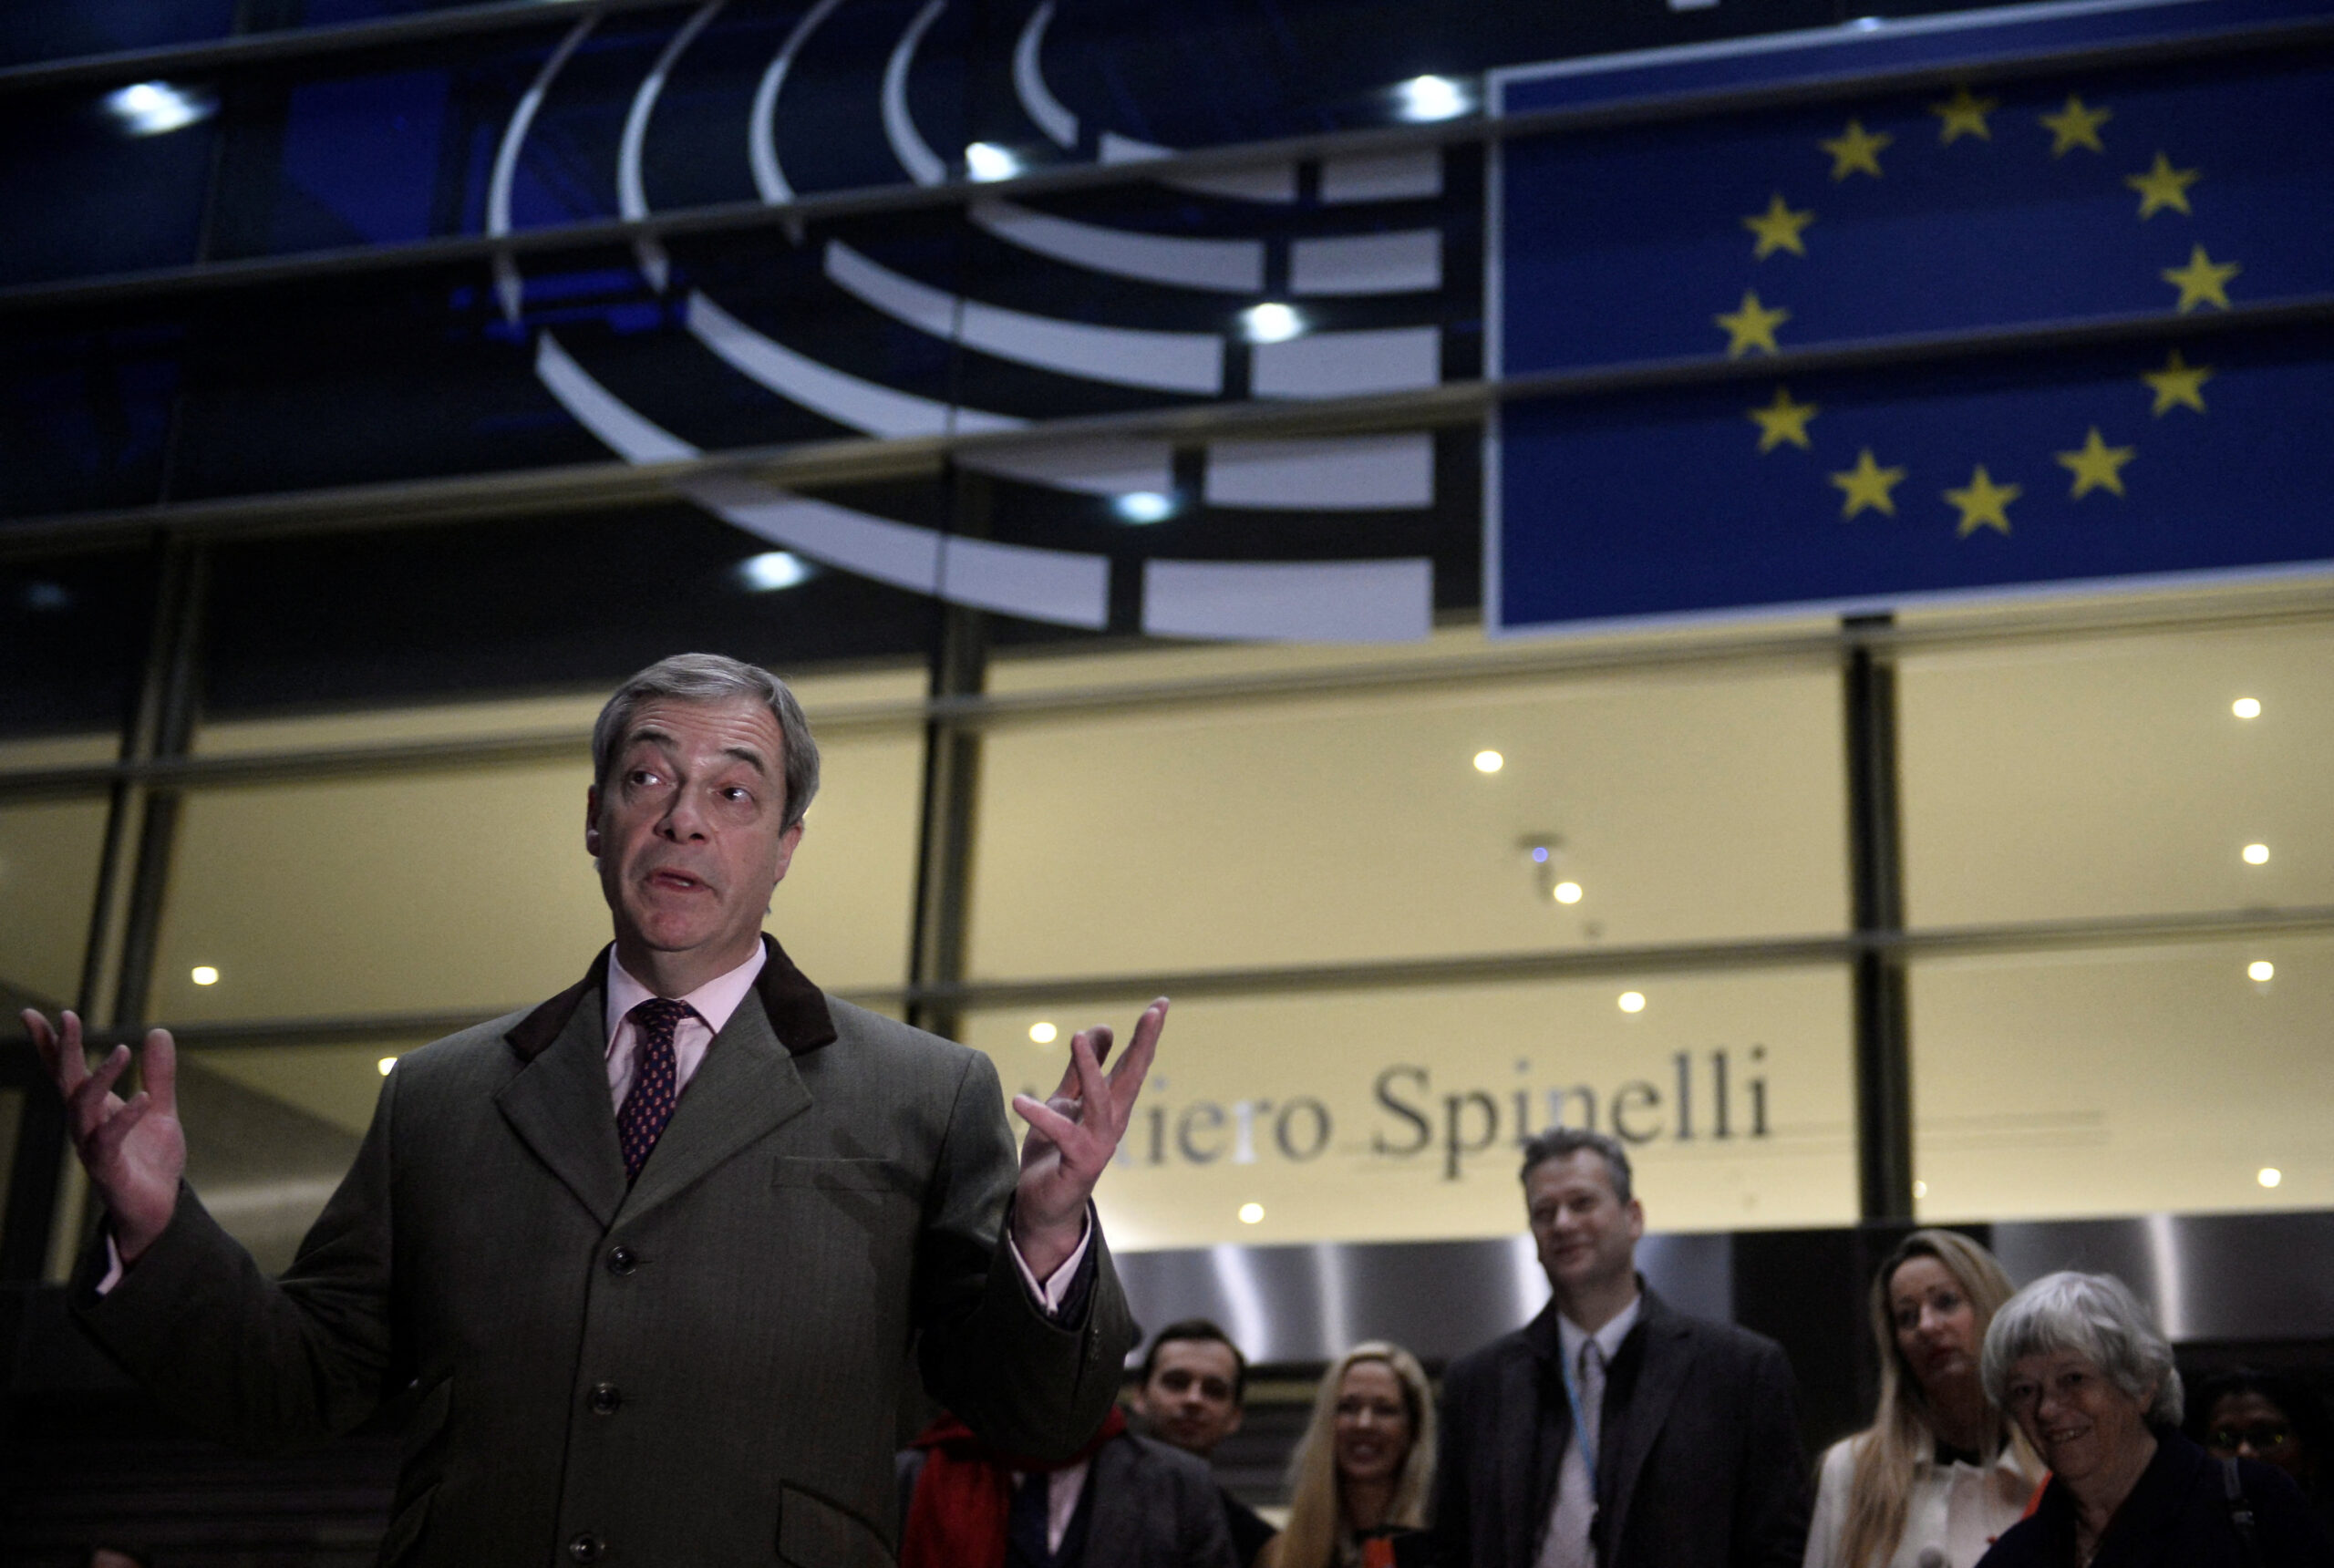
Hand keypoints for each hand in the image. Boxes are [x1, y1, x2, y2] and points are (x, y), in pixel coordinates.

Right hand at [24, 1009, 184, 1263]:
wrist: (158, 1207)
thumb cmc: (150, 1159)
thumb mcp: (160, 1109)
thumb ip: (159, 1074)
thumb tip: (157, 1031)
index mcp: (95, 1108)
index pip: (65, 1071)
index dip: (50, 1044)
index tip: (31, 1013)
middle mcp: (86, 1124)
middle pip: (67, 1081)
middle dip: (63, 1049)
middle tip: (66, 1016)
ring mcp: (93, 1145)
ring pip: (83, 1108)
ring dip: (100, 1077)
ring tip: (122, 1049)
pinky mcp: (108, 1167)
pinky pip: (109, 1139)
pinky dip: (124, 1117)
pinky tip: (142, 1098)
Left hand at [1009, 998, 1165, 1280]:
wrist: (1043, 1208)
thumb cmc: (1055, 1154)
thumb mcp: (1065, 1102)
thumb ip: (1081, 1070)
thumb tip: (1102, 1028)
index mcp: (1111, 1107)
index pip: (1132, 1064)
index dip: (1146, 1035)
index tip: (1160, 1003)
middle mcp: (1112, 1123)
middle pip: (1132, 1077)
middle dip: (1145, 1044)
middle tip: (1155, 1012)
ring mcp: (1098, 1144)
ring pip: (1101, 1100)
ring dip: (1090, 1068)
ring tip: (1077, 1036)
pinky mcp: (1078, 1163)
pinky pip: (1062, 1134)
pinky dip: (1042, 1117)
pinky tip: (1020, 1101)